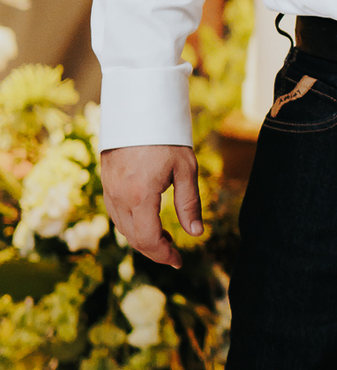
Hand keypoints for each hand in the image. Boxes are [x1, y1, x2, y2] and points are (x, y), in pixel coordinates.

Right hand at [101, 144, 202, 269]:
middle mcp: (119, 196)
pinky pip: (116, 213)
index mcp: (140, 196)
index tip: (179, 260)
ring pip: (123, 227)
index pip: (148, 239)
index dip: (163, 254)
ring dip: (141, 239)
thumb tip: (195, 233)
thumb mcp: (186, 169)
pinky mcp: (106, 182)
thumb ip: (189, 203)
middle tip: (174, 254)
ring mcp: (109, 190)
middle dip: (154, 250)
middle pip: (134, 238)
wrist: (139, 109)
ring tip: (163, 241)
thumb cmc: (167, 137)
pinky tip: (146, 223)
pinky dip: (131, 225)